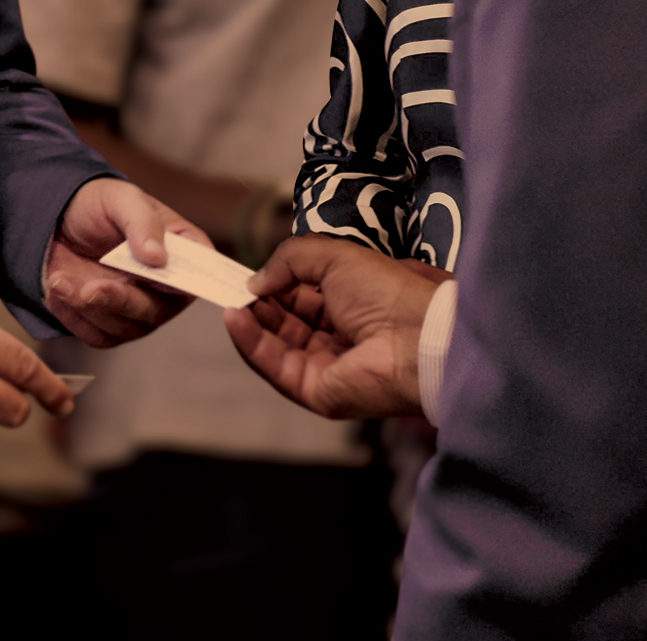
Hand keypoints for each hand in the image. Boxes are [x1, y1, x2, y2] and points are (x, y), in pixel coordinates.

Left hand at [45, 177, 210, 346]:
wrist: (57, 221)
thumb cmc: (99, 204)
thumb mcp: (120, 199)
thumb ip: (141, 223)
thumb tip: (157, 257)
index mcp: (183, 252)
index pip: (199, 275)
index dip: (180, 284)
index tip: (154, 281)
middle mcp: (168, 288)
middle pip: (156, 310)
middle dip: (120, 301)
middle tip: (90, 288)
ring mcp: (140, 310)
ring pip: (125, 328)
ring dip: (89, 308)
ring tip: (61, 280)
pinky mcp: (110, 325)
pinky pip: (99, 336)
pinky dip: (75, 318)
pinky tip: (58, 290)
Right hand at [224, 235, 444, 418]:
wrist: (417, 337)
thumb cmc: (386, 291)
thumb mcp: (335, 256)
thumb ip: (290, 260)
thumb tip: (256, 281)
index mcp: (349, 306)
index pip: (300, 297)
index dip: (274, 285)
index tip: (247, 273)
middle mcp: (337, 338)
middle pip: (284, 322)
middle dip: (258, 303)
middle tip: (231, 285)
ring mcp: (324, 367)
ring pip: (274, 345)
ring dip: (249, 322)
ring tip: (229, 300)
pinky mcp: (314, 391)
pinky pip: (274, 366)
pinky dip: (250, 343)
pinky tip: (234, 318)